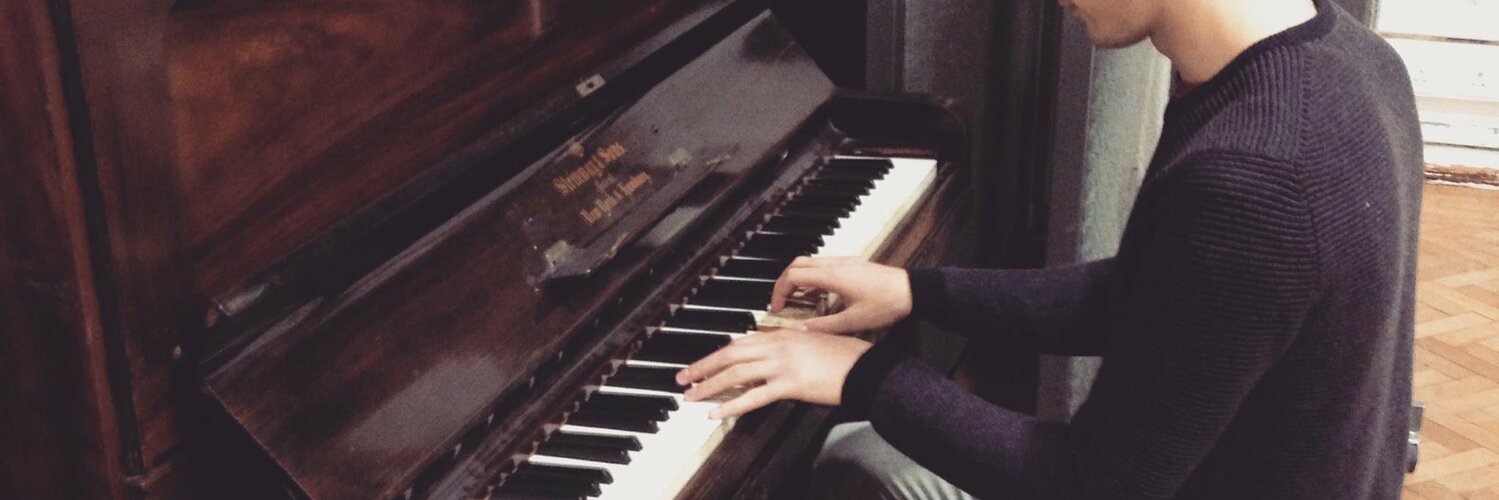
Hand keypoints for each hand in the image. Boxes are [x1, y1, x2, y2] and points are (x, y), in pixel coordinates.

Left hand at [675, 330, 871, 418]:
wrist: (866, 367)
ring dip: (709, 386)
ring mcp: (783, 364)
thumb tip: (776, 359)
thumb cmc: (848, 357)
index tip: (704, 363)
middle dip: (703, 366)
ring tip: (692, 396)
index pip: (742, 342)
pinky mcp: (790, 384)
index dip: (719, 354)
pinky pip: (753, 396)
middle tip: (684, 377)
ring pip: (735, 373)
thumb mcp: (816, 344)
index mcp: (784, 333)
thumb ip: (793, 348)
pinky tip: (717, 412)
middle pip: (730, 353)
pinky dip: (731, 404)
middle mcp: (779, 345)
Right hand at [770, 257, 912, 333]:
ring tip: (797, 300)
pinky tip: (818, 295)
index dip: (779, 291)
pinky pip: (823, 266)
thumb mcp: (852, 322)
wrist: (912, 291)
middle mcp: (835, 264)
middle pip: (797, 264)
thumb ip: (823, 327)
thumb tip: (800, 331)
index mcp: (832, 276)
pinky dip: (812, 277)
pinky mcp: (851, 265)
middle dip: (784, 282)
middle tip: (781, 301)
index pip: (793, 276)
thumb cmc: (886, 304)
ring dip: (798, 278)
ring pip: (809, 263)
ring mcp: (843, 262)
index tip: (777, 307)